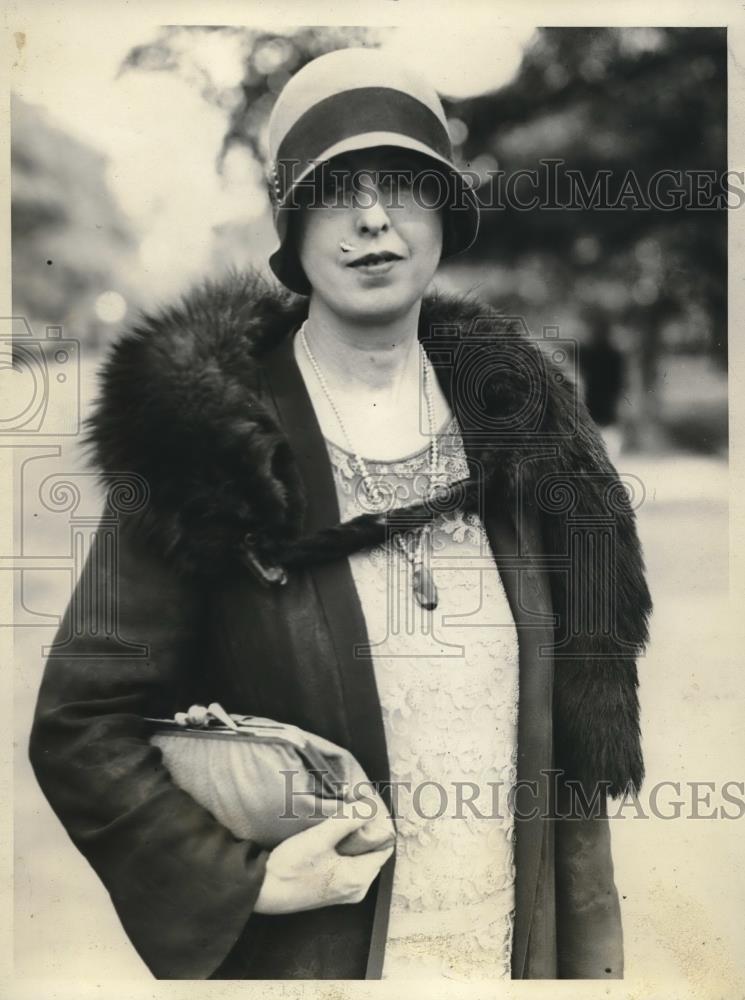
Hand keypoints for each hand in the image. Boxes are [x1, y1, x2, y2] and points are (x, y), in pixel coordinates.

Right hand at [254, 809, 393, 914]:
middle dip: (366, 831)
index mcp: (359, 878)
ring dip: (353, 840)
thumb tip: (371, 806)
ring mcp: (344, 892)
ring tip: (341, 821)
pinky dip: (344, 851)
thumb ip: (349, 820)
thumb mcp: (321, 837)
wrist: (263, 891)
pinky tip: (331, 838)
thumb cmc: (290, 867)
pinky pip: (348, 866)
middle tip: (354, 810)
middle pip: (373, 853)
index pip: (384, 847)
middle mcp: (357, 889)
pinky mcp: (332, 890)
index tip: (368, 808)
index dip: (379, 826)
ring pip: (360, 859)